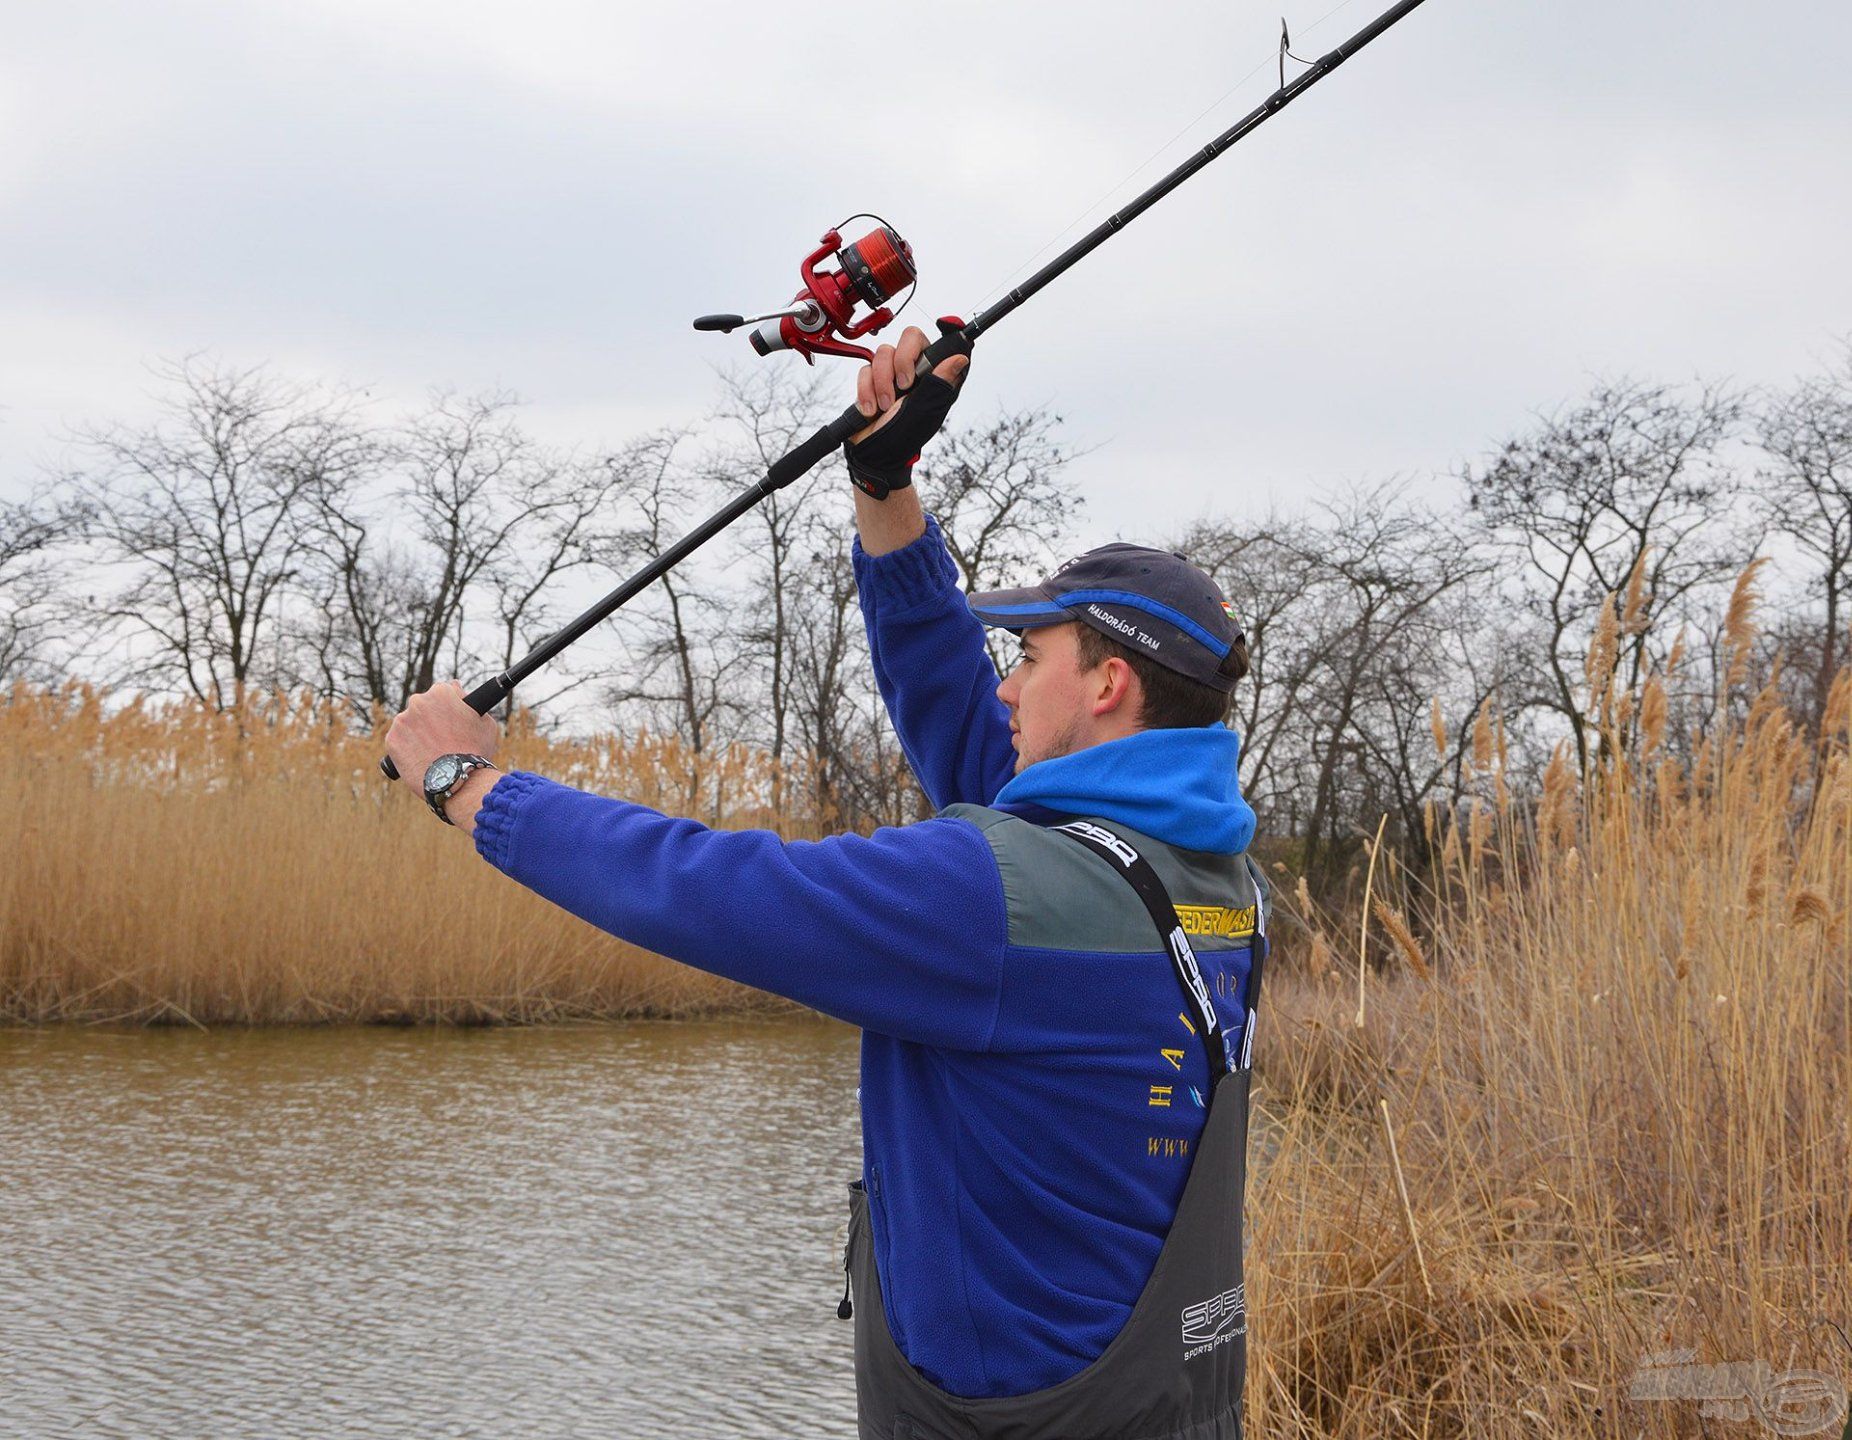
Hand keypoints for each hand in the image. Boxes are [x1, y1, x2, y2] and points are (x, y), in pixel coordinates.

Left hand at [385, 682, 502, 797]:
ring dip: (418, 733)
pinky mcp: (391, 741)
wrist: (458, 780)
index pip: (443, 692)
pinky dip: (407, 748)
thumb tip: (457, 690)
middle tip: (443, 738)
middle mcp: (417, 702)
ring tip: (432, 751)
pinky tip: (421, 757)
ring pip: (409, 724)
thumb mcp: (484, 721)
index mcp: (441, 692)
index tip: (452, 720)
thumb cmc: (476, 751)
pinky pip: (399, 741)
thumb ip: (469, 702)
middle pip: (423, 707)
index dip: (450, 707)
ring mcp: (402, 721)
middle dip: (431, 718)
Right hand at [851, 325, 971, 443]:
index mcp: (934, 377)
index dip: (929, 345)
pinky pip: (865, 369)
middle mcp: (915, 369)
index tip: (922, 362)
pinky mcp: (871, 378)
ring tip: (885, 407)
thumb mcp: (925, 411)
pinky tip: (871, 409)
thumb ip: (939, 383)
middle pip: (909, 336)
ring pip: (883, 352)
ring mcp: (892, 372)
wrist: (873, 452)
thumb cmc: (903, 436)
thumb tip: (960, 359)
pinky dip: (866, 391)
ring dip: (882, 383)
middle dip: (901, 362)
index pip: (937, 344)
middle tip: (903, 386)